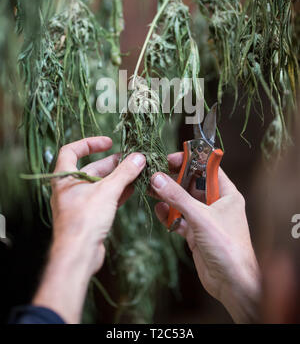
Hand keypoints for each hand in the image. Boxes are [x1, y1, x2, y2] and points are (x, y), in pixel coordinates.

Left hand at [33, 136, 145, 322]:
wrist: (78, 255)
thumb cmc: (85, 219)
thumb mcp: (107, 191)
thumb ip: (124, 173)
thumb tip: (139, 157)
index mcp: (64, 178)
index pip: (71, 150)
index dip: (89, 143)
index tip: (108, 142)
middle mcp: (69, 189)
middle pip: (91, 168)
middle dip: (112, 163)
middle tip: (132, 159)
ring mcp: (79, 203)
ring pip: (100, 185)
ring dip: (118, 178)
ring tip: (136, 172)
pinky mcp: (88, 217)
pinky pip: (104, 199)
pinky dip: (117, 192)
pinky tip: (133, 189)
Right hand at [151, 152, 259, 322]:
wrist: (232, 283)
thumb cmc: (227, 246)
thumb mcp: (201, 217)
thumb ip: (178, 197)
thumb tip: (158, 178)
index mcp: (227, 194)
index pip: (207, 168)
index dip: (190, 161)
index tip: (170, 158)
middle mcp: (217, 204)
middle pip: (192, 184)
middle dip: (174, 179)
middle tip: (155, 174)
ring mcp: (206, 220)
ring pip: (184, 202)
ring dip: (168, 197)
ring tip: (150, 190)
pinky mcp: (196, 234)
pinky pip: (180, 219)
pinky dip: (169, 215)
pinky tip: (159, 211)